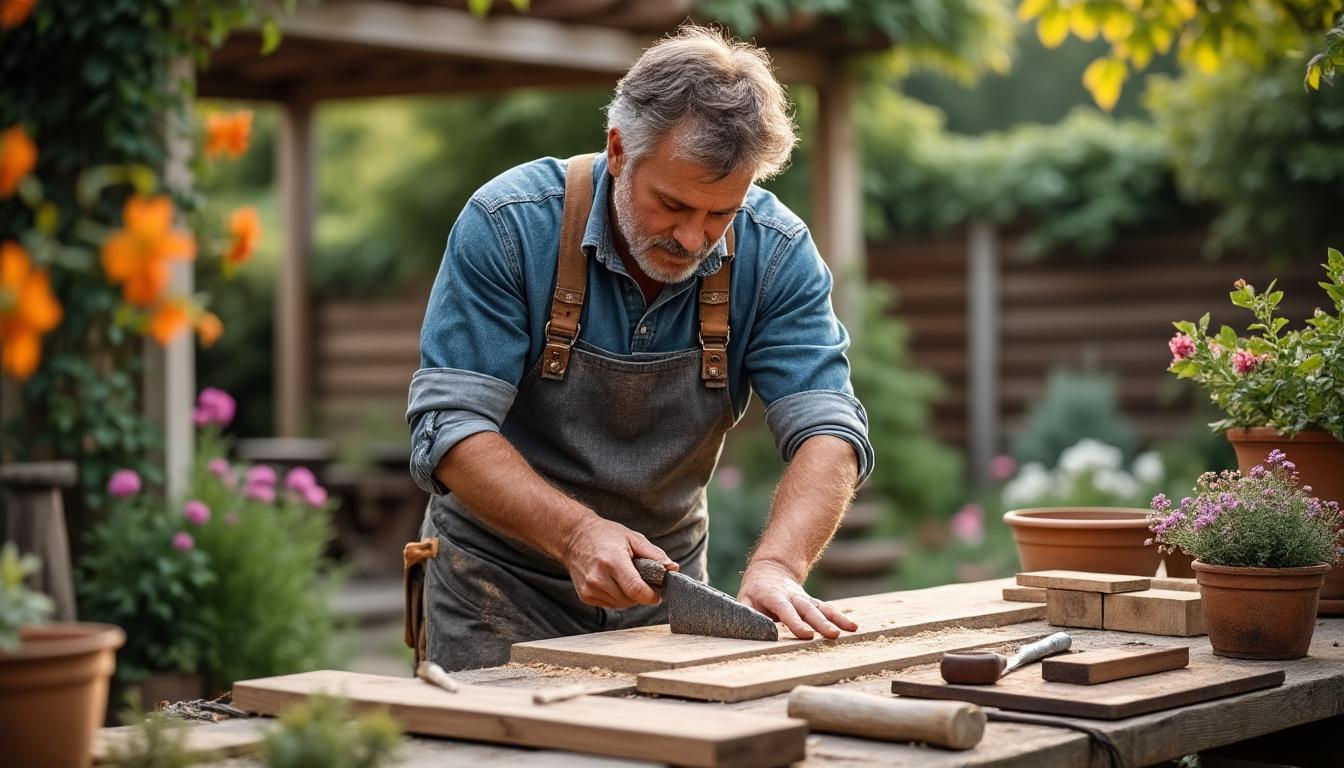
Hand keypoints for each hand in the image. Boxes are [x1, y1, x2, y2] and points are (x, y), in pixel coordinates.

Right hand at [561, 516, 677, 608]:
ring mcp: (589, 589)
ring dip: (630, 597)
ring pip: (621, 605)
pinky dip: (618, 598)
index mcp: (612, 561)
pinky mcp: (585, 596)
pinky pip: (610, 605)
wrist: (575, 537)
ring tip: (627, 578)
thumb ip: (655, 555)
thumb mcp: (633, 538)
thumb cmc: (607, 535)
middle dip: (642, 594)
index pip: (636, 590)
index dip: (652, 595)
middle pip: (630, 600)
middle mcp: (598, 578)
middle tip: (645, 581)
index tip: (658, 593)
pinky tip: (615, 582)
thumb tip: (673, 569)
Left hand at [738, 559, 857, 639]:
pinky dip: (840, 618)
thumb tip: (751, 628)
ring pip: (822, 608)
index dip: (795, 623)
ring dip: (836, 619)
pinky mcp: (813, 603)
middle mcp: (793, 597)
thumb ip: (747, 613)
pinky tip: (853, 627)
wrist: (771, 570)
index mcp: (774, 596)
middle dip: (821, 623)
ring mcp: (805, 599)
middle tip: (833, 635)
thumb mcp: (744, 599)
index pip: (785, 610)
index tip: (807, 635)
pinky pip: (827, 610)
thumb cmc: (754, 591)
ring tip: (851, 630)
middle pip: (809, 610)